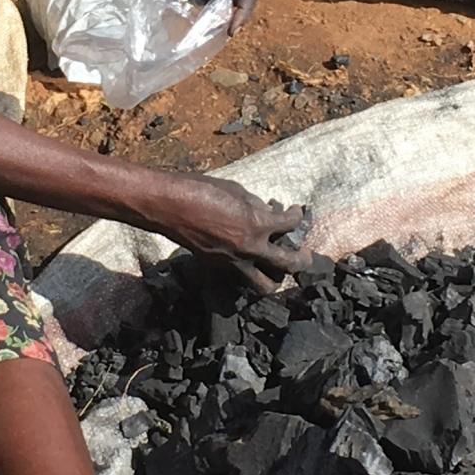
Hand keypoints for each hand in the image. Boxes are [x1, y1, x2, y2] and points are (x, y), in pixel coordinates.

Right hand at [150, 175, 309, 290]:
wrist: (170, 206)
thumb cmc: (200, 190)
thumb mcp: (236, 191)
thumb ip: (256, 206)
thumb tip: (268, 213)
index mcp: (257, 224)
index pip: (290, 224)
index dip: (297, 215)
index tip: (296, 210)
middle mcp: (250, 248)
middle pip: (289, 265)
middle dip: (302, 259)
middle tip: (304, 253)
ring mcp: (233, 262)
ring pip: (265, 285)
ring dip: (276, 276)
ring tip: (278, 265)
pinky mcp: (218, 268)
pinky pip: (243, 278)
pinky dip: (251, 271)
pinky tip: (250, 258)